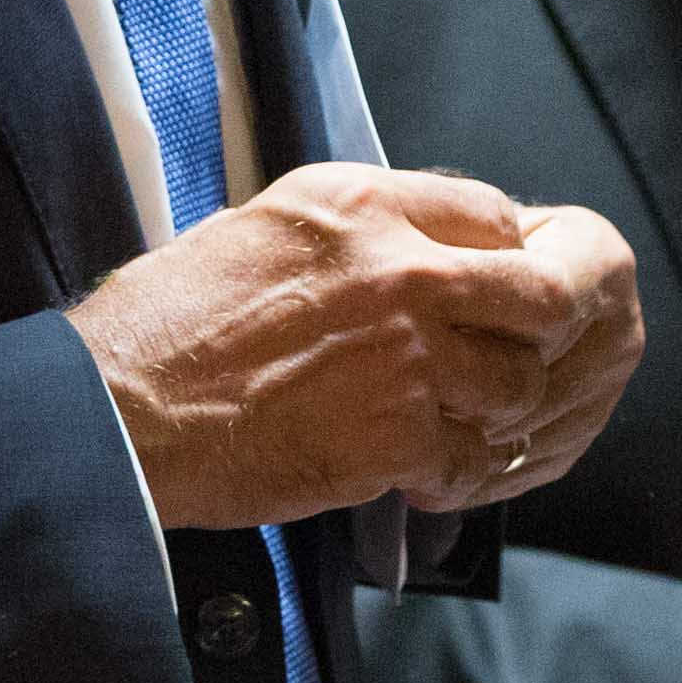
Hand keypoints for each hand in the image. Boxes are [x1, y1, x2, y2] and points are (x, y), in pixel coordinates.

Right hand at [67, 166, 642, 533]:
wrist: (121, 408)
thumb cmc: (170, 321)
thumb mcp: (268, 224)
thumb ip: (357, 230)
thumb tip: (417, 251)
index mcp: (362, 203)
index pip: (493, 212)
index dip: (510, 255)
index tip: (500, 286)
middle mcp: (398, 269)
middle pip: (546, 289)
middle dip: (560, 326)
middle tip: (540, 355)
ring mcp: (405, 356)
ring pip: (520, 383)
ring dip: (501, 411)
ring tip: (462, 426)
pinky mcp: (394, 437)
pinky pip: (471, 459)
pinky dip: (458, 476)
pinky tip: (421, 479)